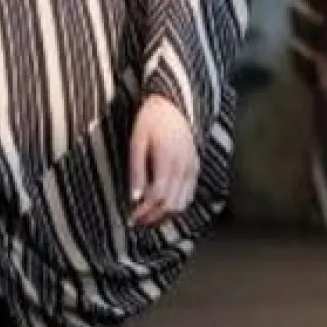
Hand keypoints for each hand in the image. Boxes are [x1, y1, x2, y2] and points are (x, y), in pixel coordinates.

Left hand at [128, 96, 198, 229]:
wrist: (174, 104)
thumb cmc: (151, 120)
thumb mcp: (137, 141)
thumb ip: (136, 170)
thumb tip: (134, 198)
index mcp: (168, 159)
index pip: (158, 196)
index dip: (144, 211)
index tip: (130, 217)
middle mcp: (184, 167)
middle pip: (171, 204)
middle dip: (153, 218)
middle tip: (136, 222)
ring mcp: (192, 169)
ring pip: (182, 204)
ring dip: (165, 215)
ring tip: (147, 218)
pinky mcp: (195, 168)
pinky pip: (189, 195)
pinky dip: (176, 206)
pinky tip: (161, 207)